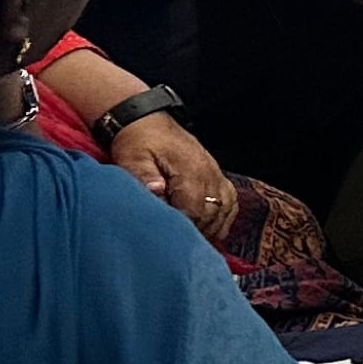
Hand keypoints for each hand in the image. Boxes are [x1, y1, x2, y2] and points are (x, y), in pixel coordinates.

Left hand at [110, 112, 234, 242]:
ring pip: (224, 209)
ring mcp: (215, 173)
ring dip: (211, 226)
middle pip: (212, 213)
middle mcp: (208, 173)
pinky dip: (225, 215)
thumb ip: (143, 176)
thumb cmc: (137, 141)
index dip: (184, 229)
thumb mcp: (132, 157)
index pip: (195, 211)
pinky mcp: (215, 173)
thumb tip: (157, 191)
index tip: (168, 239)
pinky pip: (230, 199)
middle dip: (197, 231)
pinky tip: (215, 227)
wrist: (146, 119)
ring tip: (195, 239)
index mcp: (189, 172)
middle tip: (177, 243)